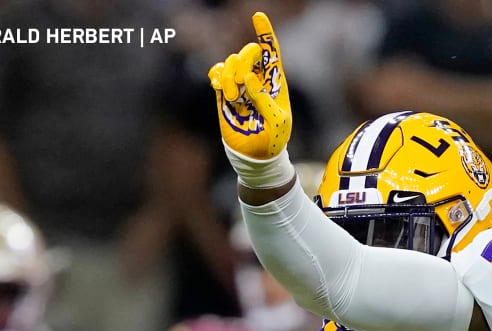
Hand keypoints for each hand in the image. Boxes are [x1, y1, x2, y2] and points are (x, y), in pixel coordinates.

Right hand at [207, 12, 290, 159]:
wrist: (256, 154)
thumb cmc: (273, 138)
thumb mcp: (276, 121)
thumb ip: (263, 99)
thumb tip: (247, 78)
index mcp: (275, 82)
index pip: (271, 52)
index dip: (265, 33)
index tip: (258, 15)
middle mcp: (257, 79)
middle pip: (247, 53)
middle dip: (241, 61)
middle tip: (239, 83)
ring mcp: (239, 85)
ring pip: (229, 62)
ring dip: (227, 76)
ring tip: (231, 98)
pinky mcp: (224, 93)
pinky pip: (216, 73)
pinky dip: (215, 76)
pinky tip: (218, 87)